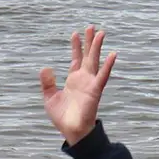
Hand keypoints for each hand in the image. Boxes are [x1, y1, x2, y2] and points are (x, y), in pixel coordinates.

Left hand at [39, 25, 116, 144]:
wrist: (71, 131)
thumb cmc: (62, 117)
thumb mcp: (50, 98)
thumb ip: (47, 83)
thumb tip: (45, 67)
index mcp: (73, 80)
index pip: (76, 59)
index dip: (76, 47)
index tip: (75, 33)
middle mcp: (83, 79)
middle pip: (87, 56)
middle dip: (89, 42)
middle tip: (92, 27)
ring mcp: (90, 84)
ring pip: (95, 61)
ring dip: (97, 48)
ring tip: (101, 33)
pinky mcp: (95, 91)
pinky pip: (103, 76)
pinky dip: (107, 66)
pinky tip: (112, 54)